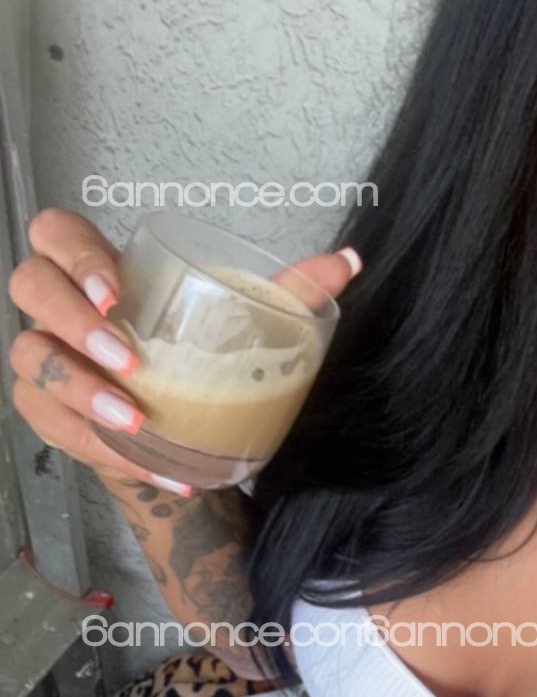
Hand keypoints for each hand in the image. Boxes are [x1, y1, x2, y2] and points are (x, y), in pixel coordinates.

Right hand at [6, 207, 361, 495]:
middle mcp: (61, 307)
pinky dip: (104, 447)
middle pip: (31, 286)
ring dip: (82, 390)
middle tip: (128, 358)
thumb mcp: (243, 321)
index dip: (75, 255)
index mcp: (102, 269)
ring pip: (33, 360)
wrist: (181, 427)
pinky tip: (153, 463)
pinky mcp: (48, 413)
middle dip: (73, 321)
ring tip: (136, 417)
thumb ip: (289, 291)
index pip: (57, 233)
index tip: (117, 292)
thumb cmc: (199, 356)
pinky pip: (56, 426)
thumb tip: (346, 262)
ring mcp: (46, 359)